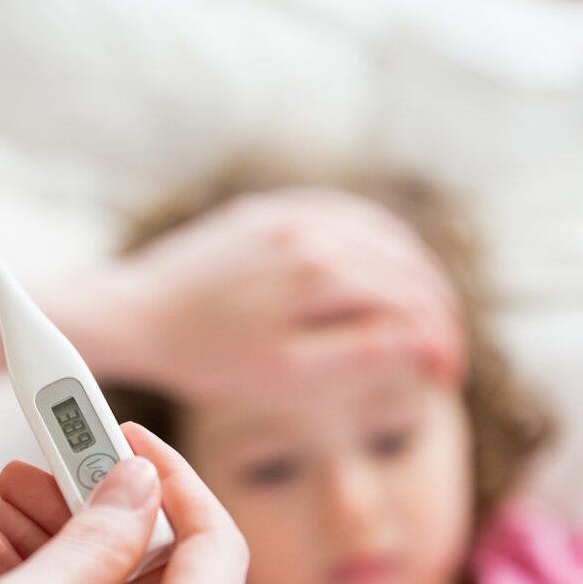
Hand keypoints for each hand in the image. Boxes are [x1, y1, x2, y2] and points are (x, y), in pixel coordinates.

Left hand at [58, 188, 463, 401]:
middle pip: (403, 263)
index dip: (438, 339)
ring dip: (415, 270)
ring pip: (379, 232)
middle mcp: (311, 230)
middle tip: (447, 349)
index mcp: (319, 273)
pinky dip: (377, 238)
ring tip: (428, 311)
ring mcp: (288, 212)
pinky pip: (341, 211)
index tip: (447, 374)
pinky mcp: (268, 210)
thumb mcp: (286, 370)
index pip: (408, 301)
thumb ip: (358, 350)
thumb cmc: (205, 356)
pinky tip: (385, 265)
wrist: (135, 315)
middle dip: (436, 308)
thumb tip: (419, 341)